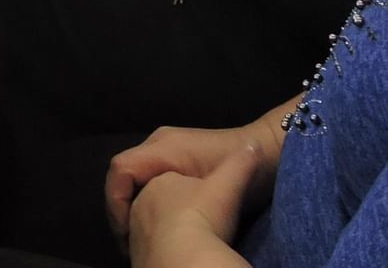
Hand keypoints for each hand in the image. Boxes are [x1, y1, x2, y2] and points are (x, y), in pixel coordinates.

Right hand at [107, 122, 277, 248]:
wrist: (271, 149)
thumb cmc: (246, 167)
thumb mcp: (220, 183)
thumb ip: (192, 194)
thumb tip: (164, 218)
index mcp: (163, 146)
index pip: (121, 169)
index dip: (117, 204)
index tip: (126, 234)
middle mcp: (160, 144)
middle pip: (124, 176)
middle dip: (122, 211)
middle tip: (129, 243)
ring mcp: (167, 150)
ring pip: (135, 180)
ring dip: (133, 210)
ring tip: (139, 240)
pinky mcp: (175, 160)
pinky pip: (148, 182)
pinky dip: (145, 205)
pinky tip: (157, 228)